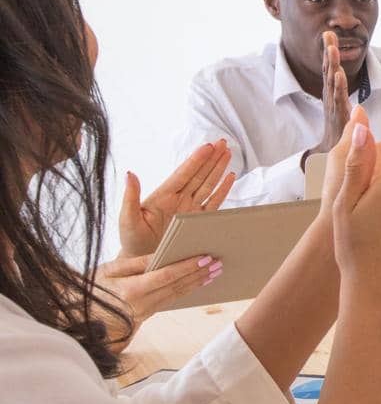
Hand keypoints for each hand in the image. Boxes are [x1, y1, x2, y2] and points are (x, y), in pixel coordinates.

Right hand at [94, 253, 222, 349]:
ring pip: (177, 295)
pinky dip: (185, 291)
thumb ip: (136, 263)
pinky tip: (197, 283)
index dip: (188, 267)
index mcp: (131, 290)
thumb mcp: (109, 269)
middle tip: (218, 263)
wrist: (79, 314)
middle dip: (199, 274)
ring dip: (197, 283)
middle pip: (177, 287)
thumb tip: (161, 255)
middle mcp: (141, 304)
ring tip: (214, 272)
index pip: (167, 276)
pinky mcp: (147, 315)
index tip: (205, 259)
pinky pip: (171, 301)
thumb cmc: (92, 286)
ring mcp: (146, 312)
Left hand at [119, 142, 235, 256]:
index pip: (183, 174)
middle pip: (199, 174)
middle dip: (211, 158)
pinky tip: (229, 177)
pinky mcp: (199, 220)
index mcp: (163, 196)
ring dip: (218, 168)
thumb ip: (130, 197)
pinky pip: (214, 202)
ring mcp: (190, 208)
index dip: (196, 160)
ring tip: (227, 152)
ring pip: (208, 184)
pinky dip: (223, 189)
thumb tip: (130, 174)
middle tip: (222, 142)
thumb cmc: (132, 240)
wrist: (143, 261)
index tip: (207, 146)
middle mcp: (179, 199)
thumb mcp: (127, 219)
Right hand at [311, 32, 351, 157]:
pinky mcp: (339, 119)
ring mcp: (334, 109)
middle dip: (328, 53)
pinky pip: (337, 100)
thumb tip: (356, 95)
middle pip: (328, 72)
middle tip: (326, 34)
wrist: (334, 163)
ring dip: (331, 64)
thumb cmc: (342, 139)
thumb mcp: (349, 116)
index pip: (331, 71)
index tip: (329, 34)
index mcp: (334, 97)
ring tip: (331, 48)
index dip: (330, 54)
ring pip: (331, 83)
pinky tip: (338, 74)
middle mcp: (331, 101)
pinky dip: (337, 87)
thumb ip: (352, 105)